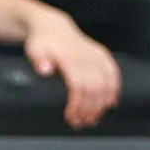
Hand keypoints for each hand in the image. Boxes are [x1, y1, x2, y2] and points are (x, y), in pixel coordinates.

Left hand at [25, 8, 121, 128]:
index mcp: (69, 57)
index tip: (71, 116)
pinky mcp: (101, 54)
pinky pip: (113, 72)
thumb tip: (45, 70)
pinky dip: (114, 88)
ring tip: (93, 118)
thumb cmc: (43, 42)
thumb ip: (39, 60)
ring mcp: (95, 55)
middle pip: (94, 88)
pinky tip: (111, 102)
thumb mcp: (34, 49)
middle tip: (82, 122)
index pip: (78, 85)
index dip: (77, 104)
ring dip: (101, 104)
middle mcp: (85, 55)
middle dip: (89, 109)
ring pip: (106, 83)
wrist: (52, 27)